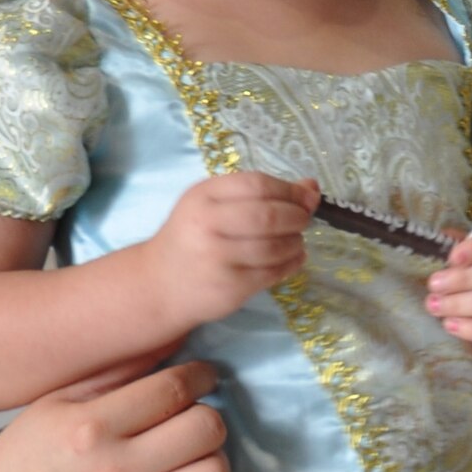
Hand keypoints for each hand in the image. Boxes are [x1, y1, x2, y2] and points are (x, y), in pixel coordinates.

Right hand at [0, 354, 231, 471]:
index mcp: (92, 426)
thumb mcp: (59, 399)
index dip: (200, 376)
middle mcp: (113, 470)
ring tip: (193, 460)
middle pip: (205, 431)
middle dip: (208, 418)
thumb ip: (116, 372)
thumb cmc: (31, 450)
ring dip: (213, 464)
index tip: (202, 377)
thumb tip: (175, 341)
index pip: (173, 390)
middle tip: (193, 421)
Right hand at [146, 173, 319, 330]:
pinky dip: (293, 263)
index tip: (305, 196)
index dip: (290, 190)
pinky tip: (292, 258)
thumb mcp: (214, 205)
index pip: (257, 185)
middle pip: (269, 215)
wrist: (160, 283)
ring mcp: (218, 259)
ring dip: (296, 242)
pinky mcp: (231, 287)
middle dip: (297, 216)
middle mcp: (207, 225)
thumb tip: (312, 188)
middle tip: (303, 220)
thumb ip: (260, 194)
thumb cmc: (192, 237)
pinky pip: (274, 272)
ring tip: (295, 240)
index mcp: (203, 196)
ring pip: (276, 246)